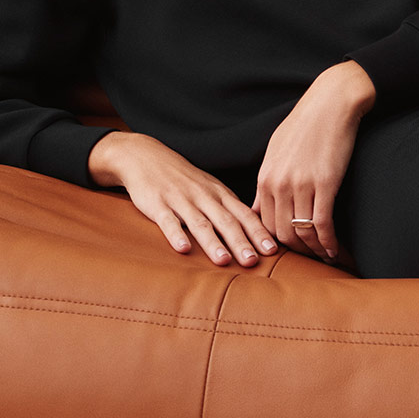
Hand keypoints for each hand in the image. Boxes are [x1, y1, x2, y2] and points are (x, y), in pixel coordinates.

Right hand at [88, 131, 281, 267]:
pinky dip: (176, 234)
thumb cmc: (185, 180)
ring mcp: (180, 200)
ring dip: (213, 242)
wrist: (145, 156)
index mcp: (220, 194)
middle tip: (253, 261)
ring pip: (200, 223)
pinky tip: (183, 249)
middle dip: (241, 242)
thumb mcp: (212, 190)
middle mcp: (204, 197)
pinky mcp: (157, 204)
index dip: (258, 232)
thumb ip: (231, 210)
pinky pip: (168, 220)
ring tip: (224, 261)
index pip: (244, 215)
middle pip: (226, 221)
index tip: (272, 250)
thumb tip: (257, 235)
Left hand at [253, 61, 374, 264]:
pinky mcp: (325, 184)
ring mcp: (301, 185)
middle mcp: (279, 184)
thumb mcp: (275, 152)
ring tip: (325, 259)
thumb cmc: (305, 125)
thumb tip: (257, 207)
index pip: (263, 224)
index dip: (276, 243)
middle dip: (296, 252)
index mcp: (265, 178)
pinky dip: (329, 243)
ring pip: (302, 232)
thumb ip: (266, 182)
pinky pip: (322, 224)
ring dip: (314, 251)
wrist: (330, 103)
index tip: (290, 252)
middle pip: (282, 233)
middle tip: (310, 260)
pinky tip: (335, 251)